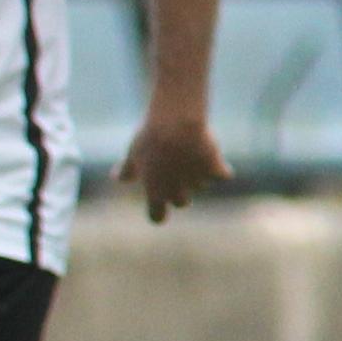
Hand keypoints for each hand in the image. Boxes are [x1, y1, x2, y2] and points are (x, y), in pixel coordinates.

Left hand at [122, 105, 225, 222]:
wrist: (176, 124)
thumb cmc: (150, 137)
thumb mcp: (134, 153)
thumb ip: (128, 169)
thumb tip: (118, 178)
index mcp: (155, 192)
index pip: (157, 216)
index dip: (158, 212)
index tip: (160, 206)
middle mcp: (177, 192)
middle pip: (181, 203)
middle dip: (180, 191)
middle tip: (175, 170)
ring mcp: (197, 182)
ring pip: (200, 185)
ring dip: (197, 174)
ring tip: (188, 151)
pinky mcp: (215, 169)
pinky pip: (223, 175)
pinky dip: (221, 168)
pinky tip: (214, 157)